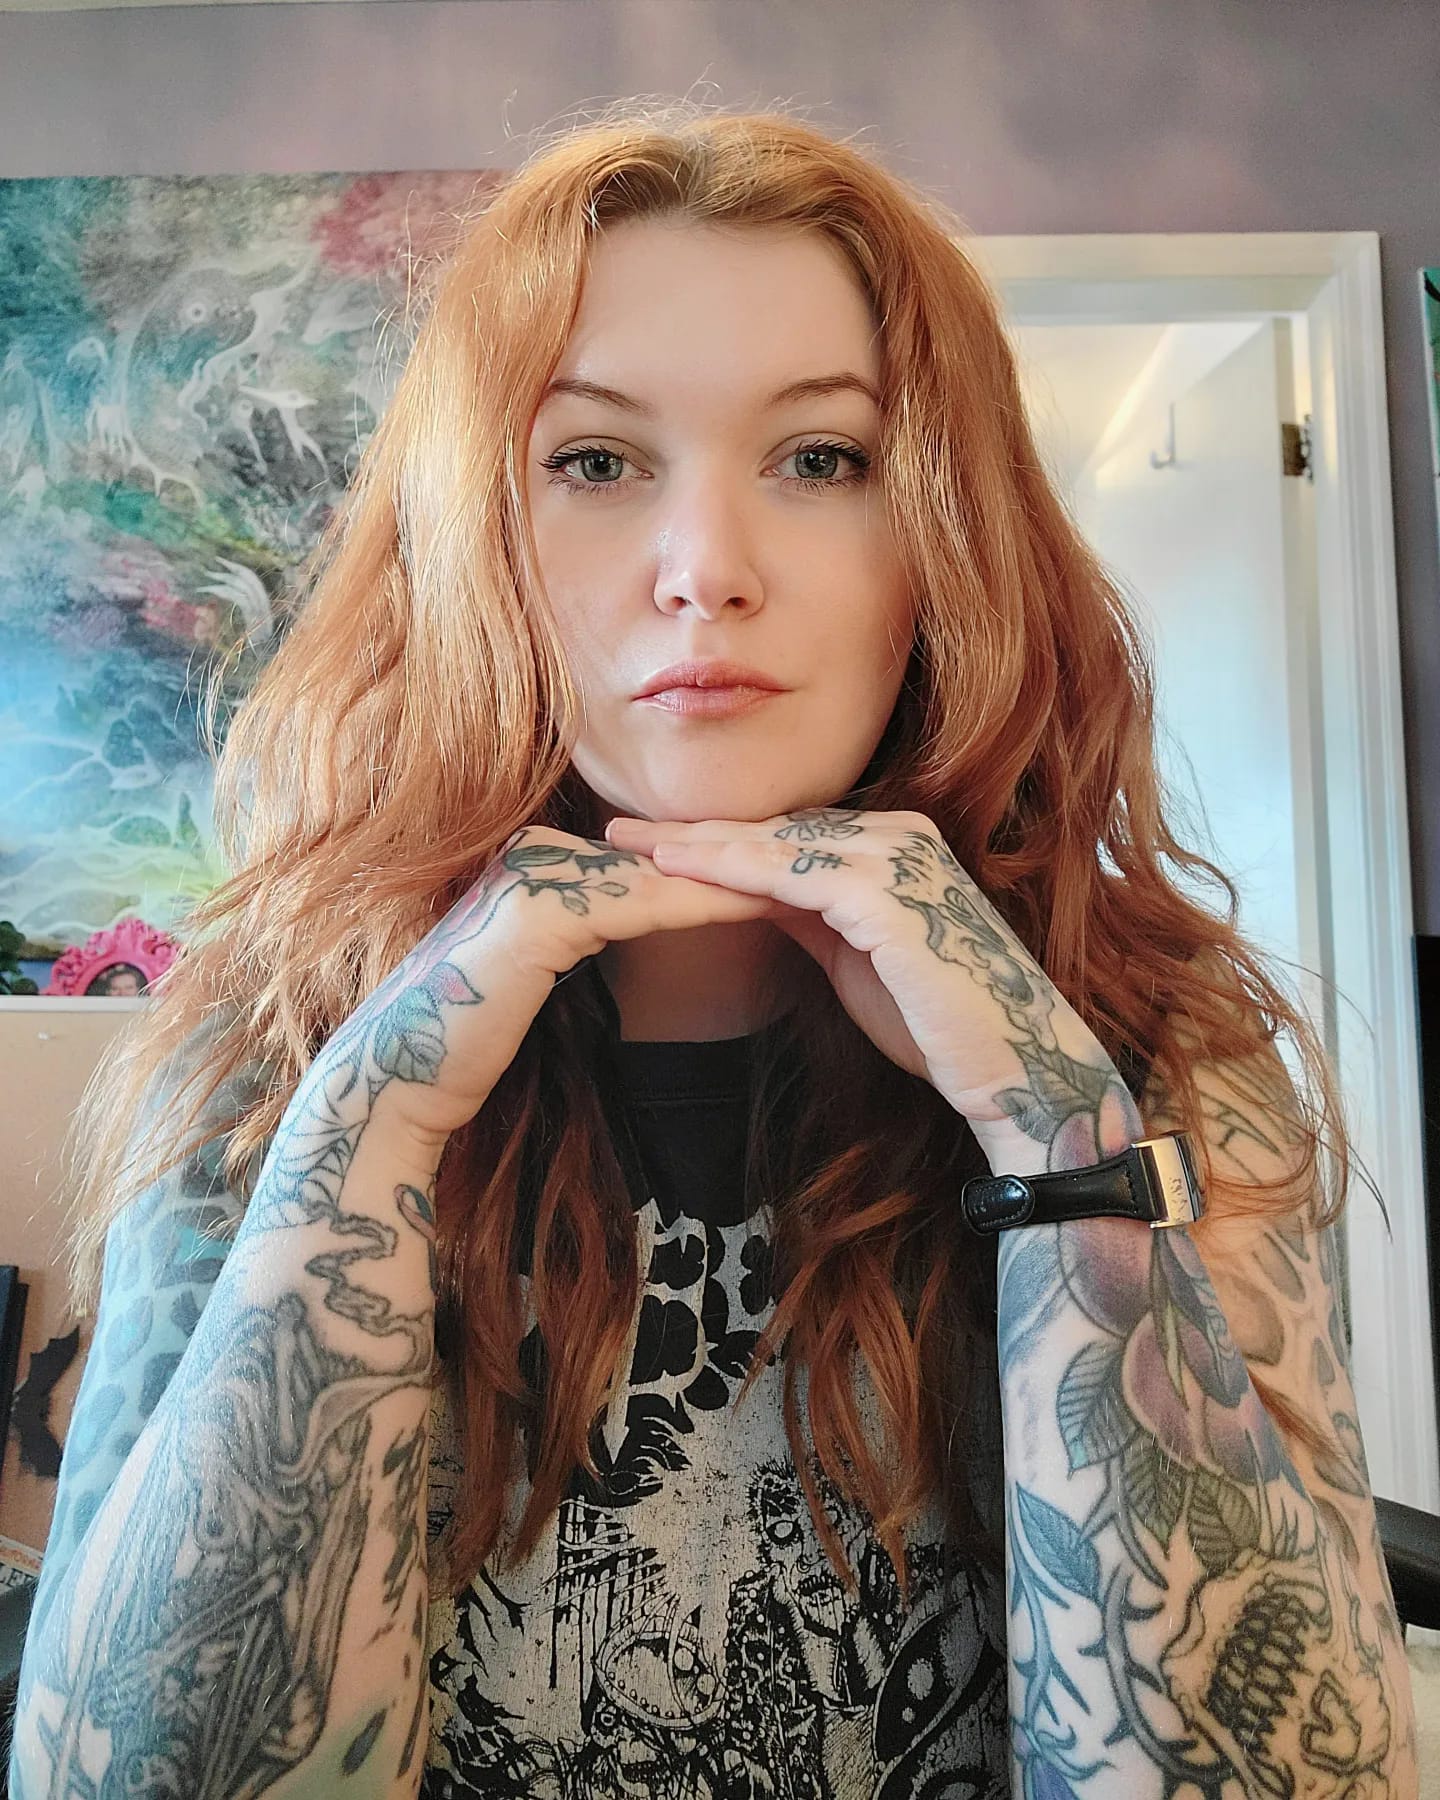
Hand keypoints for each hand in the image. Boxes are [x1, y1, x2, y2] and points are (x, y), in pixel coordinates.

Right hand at [315, 826, 775, 1158]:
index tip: (801, 869)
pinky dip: (712, 901)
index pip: (659, 858)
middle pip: (670, 852)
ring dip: (744, 871)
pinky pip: (648, 902)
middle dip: (749, 855)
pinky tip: (771, 901)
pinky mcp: (541, 910)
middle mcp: (539, 852)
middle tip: (832, 851)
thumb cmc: (469, 1047)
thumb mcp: (543, 979)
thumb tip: (642, 923)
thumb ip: (586, 939)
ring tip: (820, 872)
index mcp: (544, 864)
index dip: (730, 862)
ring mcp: (537, 873)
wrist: (395, 1085)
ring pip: (669, 870)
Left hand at [605, 807, 1136, 1160]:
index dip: (715, 838)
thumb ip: (812, 915)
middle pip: (772, 829)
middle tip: (615, 831)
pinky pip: (787, 877)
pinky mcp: (887, 896)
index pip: (786, 834)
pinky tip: (676, 874)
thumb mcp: (856, 957)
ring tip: (628, 847)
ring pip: (772, 845)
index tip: (649, 843)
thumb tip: (753, 893)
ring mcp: (896, 860)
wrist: (1012, 1067)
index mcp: (892, 848)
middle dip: (690, 832)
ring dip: (695, 846)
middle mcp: (897, 837)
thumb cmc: (939, 1023)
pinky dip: (728, 873)